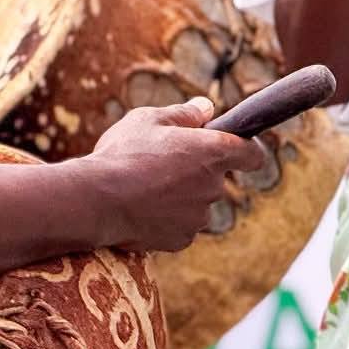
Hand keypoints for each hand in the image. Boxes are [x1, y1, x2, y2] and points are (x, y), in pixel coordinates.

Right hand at [87, 100, 266, 252]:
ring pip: (196, 203)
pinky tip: (140, 209)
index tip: (241, 150)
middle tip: (161, 164)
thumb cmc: (122, 154)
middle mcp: (213, 186)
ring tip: (144, 188)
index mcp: (213, 151)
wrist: (96, 200)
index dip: (249, 150)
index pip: (253, 154)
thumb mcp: (149, 119)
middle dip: (196, 171)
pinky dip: (166, 219)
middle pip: (215, 178)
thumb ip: (184, 114)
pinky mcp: (181, 240)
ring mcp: (198, 216)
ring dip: (180, 196)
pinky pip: (180, 226)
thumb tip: (206, 108)